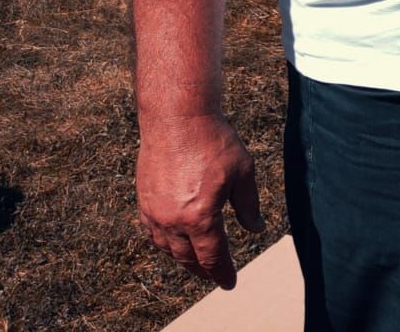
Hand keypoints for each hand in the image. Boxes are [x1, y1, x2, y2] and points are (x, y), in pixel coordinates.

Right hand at [136, 113, 264, 289]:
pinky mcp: (143, 200)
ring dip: (183, 259)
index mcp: (200, 217)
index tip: (230, 282)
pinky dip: (165, 244)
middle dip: (203, 270)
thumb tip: (255, 228)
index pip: (212, 256)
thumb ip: (248, 205)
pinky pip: (153, 233)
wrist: (177, 117)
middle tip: (215, 275)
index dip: (222, 272)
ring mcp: (154, 211)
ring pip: (168, 249)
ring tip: (196, 262)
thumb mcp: (243, 172)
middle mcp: (173, 220)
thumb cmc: (214, 141)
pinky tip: (174, 242)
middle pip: (188, 258)